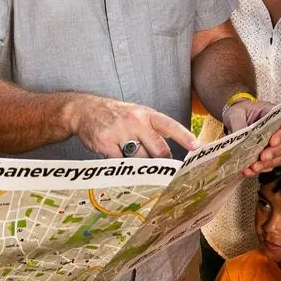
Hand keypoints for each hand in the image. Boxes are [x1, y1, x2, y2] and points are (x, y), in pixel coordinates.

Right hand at [68, 94, 197, 157]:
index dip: (184, 137)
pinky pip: (120, 164)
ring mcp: (119, 131)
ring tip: (131, 158)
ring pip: (139, 160)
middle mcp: (135, 121)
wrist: (84, 109)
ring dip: (139, 165)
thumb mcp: (137, 114)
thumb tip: (170, 154)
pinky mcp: (105, 143)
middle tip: (161, 170)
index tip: (197, 148)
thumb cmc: (116, 115)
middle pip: (158, 150)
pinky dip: (122, 166)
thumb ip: (154, 130)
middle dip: (161, 162)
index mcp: (146, 114)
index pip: (170, 126)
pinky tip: (116, 158)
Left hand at [238, 114, 280, 177]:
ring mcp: (276, 145)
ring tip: (254, 167)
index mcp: (276, 116)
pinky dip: (260, 169)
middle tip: (263, 157)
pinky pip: (269, 166)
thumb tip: (240, 138)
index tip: (272, 141)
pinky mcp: (268, 156)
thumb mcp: (236, 113)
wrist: (233, 120)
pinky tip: (249, 171)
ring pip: (280, 157)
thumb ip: (239, 124)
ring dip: (268, 164)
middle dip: (275, 152)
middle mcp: (280, 132)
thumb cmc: (239, 112)